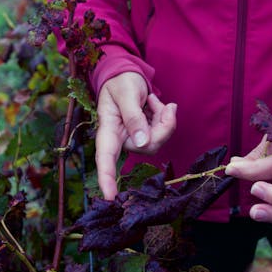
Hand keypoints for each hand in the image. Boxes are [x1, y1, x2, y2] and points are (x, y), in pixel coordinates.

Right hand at [95, 72, 176, 199]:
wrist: (125, 73)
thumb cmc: (120, 82)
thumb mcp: (126, 94)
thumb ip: (133, 117)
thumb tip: (142, 143)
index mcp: (108, 130)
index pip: (105, 158)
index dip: (107, 179)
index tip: (110, 197)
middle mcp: (120, 138)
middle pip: (147, 147)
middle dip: (163, 128)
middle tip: (165, 105)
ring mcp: (134, 138)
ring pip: (157, 141)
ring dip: (165, 121)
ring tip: (158, 102)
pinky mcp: (145, 134)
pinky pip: (162, 133)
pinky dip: (165, 117)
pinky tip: (158, 105)